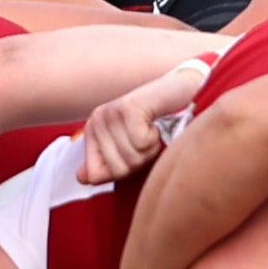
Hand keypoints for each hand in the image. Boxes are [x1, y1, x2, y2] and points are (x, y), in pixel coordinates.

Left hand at [79, 60, 205, 188]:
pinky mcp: (129, 107)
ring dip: (150, 150)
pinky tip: (157, 124)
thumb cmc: (159, 123)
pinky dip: (156, 140)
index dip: (121, 172)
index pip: (94, 174)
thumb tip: (83, 178)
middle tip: (147, 140)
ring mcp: (111, 112)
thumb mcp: (131, 148)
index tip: (134, 152)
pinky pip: (141, 144)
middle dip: (140, 161)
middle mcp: (97, 119)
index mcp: (93, 130)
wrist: (184, 91)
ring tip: (153, 131)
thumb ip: (107, 165)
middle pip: (116, 169)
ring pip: (130, 158)